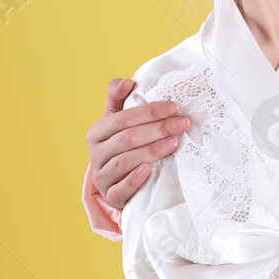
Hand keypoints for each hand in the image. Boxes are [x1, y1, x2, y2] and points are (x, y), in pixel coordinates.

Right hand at [87, 78, 190, 208]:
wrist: (117, 180)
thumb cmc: (122, 144)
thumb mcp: (118, 121)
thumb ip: (118, 97)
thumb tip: (127, 82)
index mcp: (97, 133)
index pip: (123, 119)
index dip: (150, 112)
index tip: (174, 107)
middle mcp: (96, 155)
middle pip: (128, 139)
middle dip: (158, 129)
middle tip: (183, 123)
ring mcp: (102, 177)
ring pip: (125, 162)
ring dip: (152, 151)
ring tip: (174, 143)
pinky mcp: (110, 196)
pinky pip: (120, 189)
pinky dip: (134, 179)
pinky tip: (150, 170)